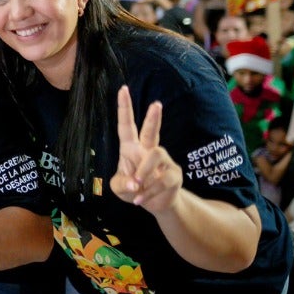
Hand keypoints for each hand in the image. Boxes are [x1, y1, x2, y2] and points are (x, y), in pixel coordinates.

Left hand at [109, 86, 181, 214]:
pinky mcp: (174, 174)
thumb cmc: (132, 189)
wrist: (153, 204)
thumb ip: (121, 184)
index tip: (122, 89)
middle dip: (153, 118)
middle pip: (151, 131)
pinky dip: (149, 192)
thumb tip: (134, 184)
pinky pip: (163, 180)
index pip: (126, 125)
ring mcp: (163, 161)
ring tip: (136, 187)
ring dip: (144, 173)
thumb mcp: (119, 188)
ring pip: (155, 156)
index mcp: (130, 148)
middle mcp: (148, 150)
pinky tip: (141, 199)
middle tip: (156, 104)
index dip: (124, 108)